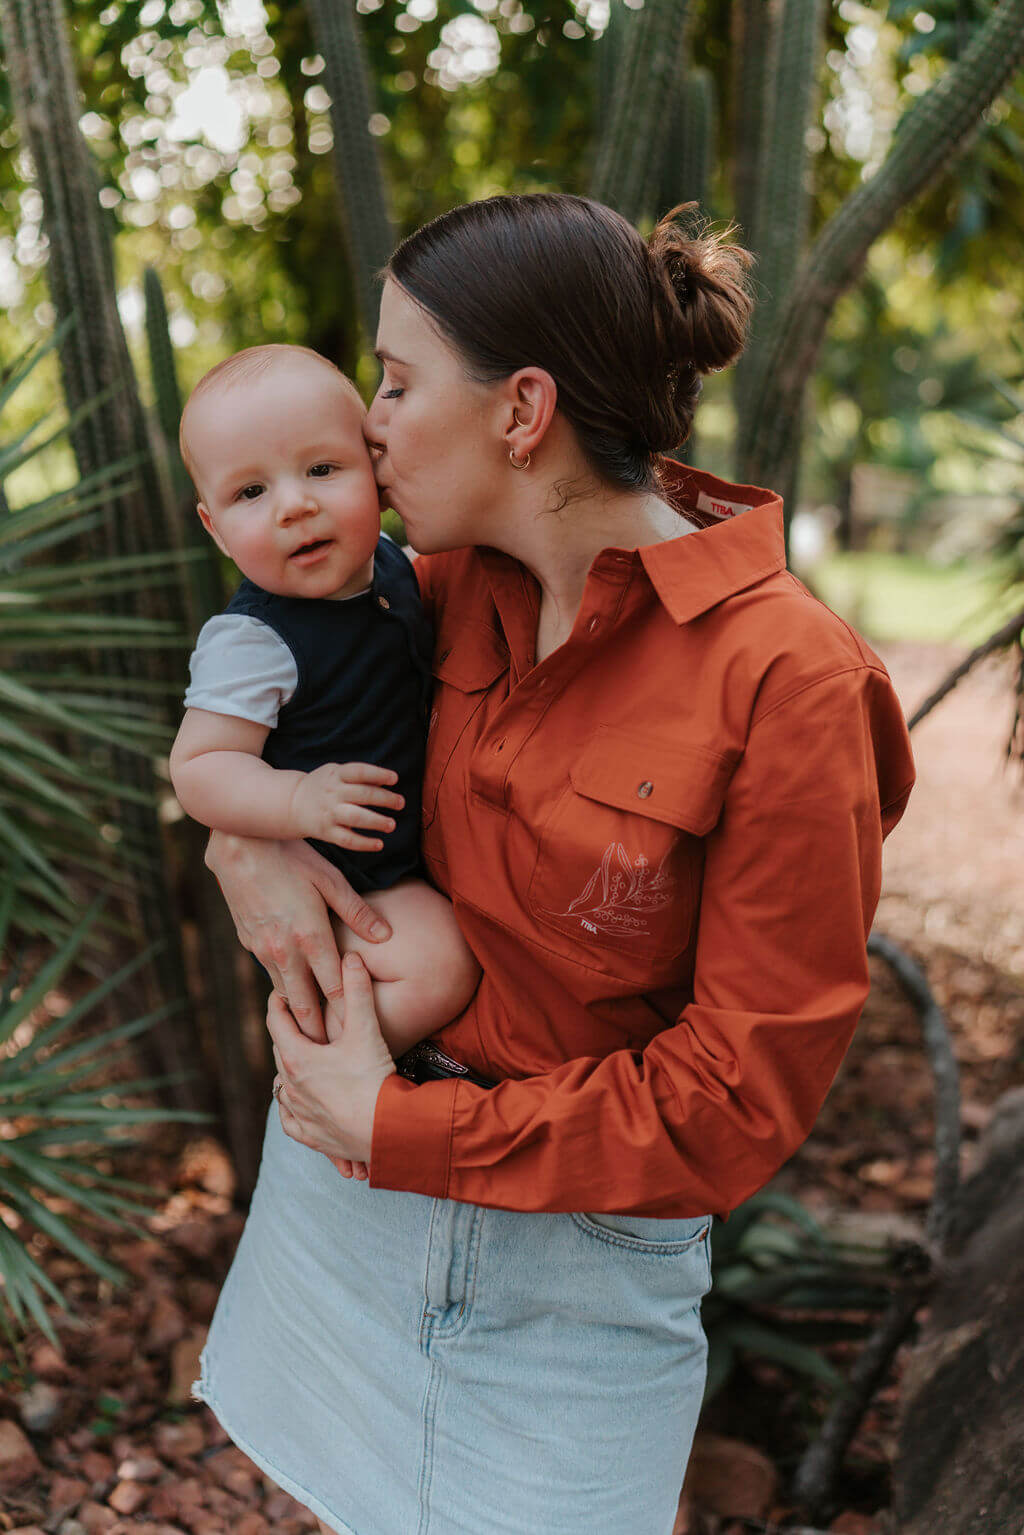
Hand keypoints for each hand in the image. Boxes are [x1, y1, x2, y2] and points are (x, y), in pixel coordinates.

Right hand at [205, 831, 392, 1039]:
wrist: (239, 844)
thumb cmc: (293, 855)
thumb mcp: (330, 880)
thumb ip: (358, 913)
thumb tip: (385, 937)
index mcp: (310, 937)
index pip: (333, 989)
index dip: (345, 1017)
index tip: (356, 1038)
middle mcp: (284, 950)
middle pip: (304, 1005)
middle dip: (317, 1032)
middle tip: (332, 1055)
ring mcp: (262, 948)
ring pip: (284, 992)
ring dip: (298, 1013)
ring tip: (313, 1036)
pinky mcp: (248, 941)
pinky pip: (270, 972)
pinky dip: (282, 987)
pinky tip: (293, 994)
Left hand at [267, 953, 395, 1170]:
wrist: (386, 1132)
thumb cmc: (372, 1079)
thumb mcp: (365, 1029)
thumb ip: (357, 991)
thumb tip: (350, 956)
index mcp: (295, 1057)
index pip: (276, 1020)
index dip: (279, 1000)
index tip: (283, 988)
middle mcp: (289, 1086)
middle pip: (280, 1050)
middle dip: (288, 1032)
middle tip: (298, 1017)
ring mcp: (299, 1113)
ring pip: (282, 1086)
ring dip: (289, 1069)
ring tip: (301, 1058)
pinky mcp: (311, 1136)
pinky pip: (291, 1121)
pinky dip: (292, 1109)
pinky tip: (298, 1105)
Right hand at [289, 762, 404, 850]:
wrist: (291, 803)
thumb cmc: (322, 785)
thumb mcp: (335, 772)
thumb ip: (359, 776)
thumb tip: (386, 782)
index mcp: (336, 775)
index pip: (359, 771)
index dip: (379, 774)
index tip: (395, 778)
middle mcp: (333, 793)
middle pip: (363, 795)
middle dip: (385, 799)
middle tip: (400, 803)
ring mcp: (329, 813)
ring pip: (356, 818)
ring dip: (376, 822)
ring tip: (391, 825)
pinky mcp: (327, 832)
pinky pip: (347, 840)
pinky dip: (364, 844)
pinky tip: (379, 844)